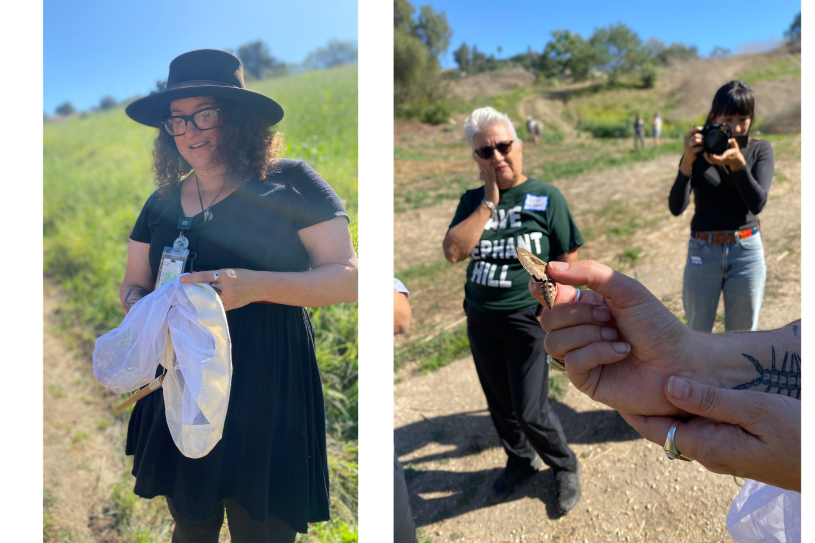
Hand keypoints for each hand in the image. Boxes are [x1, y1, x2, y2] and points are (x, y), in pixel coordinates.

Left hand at [179, 268, 254, 310]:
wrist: (258, 286)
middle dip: (195, 291)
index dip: (193, 278)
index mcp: (225, 275)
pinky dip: (208, 305)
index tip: (182, 279)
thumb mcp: (229, 271)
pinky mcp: (229, 306)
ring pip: (209, 300)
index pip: (206, 276)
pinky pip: (215, 307)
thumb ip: (214, 274)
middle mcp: (225, 287)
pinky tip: (203, 304)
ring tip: (191, 299)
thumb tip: (198, 275)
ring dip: (200, 299)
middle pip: (205, 290)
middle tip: (184, 291)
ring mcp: (228, 298)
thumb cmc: (243, 276)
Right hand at [474, 153, 498, 205]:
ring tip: (482, 156)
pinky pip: (493, 177)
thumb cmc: (490, 195)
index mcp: (485, 178)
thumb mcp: (489, 185)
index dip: (479, 161)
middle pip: (482, 167)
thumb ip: (489, 179)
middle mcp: (486, 178)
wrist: (489, 203)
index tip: (476, 154)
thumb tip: (488, 175)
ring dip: (484, 164)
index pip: (481, 168)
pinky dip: (492, 172)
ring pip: (486, 171)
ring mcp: (489, 181)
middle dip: (479, 160)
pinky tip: (492, 166)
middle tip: (476, 152)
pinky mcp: (493, 185)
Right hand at [537, 260, 699, 416]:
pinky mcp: (585, 380)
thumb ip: (590, 273)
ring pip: (554, 341)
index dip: (542, 288)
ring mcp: (579, 356)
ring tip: (616, 337)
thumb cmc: (657, 326)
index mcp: (584, 308)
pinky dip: (598, 353)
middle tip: (608, 318)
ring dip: (588, 335)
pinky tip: (621, 352)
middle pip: (548, 318)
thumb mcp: (627, 290)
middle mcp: (578, 331)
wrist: (680, 362)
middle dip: (578, 314)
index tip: (544, 280)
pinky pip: (572, 362)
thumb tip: (551, 267)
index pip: (549, 296)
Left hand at [620, 377, 801, 492]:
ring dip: (665, 405)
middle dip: (643, 403)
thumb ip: (711, 400)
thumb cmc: (797, 434)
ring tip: (649, 376)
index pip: (651, 426)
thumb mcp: (755, 410)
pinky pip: (698, 429)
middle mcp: (706, 453)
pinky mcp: (732, 450)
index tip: (618, 381)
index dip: (631, 404)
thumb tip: (668, 385)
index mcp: (705, 444)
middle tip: (627, 372)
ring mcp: (719, 454)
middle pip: (661, 427)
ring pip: (679, 427)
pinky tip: (686, 391)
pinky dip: (686, 410)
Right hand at [679, 126, 703, 171]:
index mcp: (687, 138)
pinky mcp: (690, 151)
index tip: (702, 129)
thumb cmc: (692, 149)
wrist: (688, 158)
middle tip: (705, 139)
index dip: (697, 129)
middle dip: (702, 137)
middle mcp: (686, 141)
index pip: (692, 131)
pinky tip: (703, 148)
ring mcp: (687, 146)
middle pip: (695, 135)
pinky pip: (697, 148)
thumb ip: (696, 138)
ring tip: (704, 144)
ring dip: (702, 142)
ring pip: (696, 140)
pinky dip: (701, 147)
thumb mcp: (692, 143)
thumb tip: (705, 132)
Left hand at [703, 137, 746, 170]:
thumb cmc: (735, 152)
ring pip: (711, 162)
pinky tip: (706, 154)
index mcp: (726, 156)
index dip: (716, 157)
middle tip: (706, 151)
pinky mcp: (718, 162)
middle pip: (713, 161)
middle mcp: (722, 160)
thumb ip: (733, 142)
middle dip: (708, 157)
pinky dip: (708, 158)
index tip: (712, 154)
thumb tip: (729, 140)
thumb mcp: (735, 146)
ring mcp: (719, 162)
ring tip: (705, 152)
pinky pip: (711, 162)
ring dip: (707, 158)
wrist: (736, 160)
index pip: (720, 159)